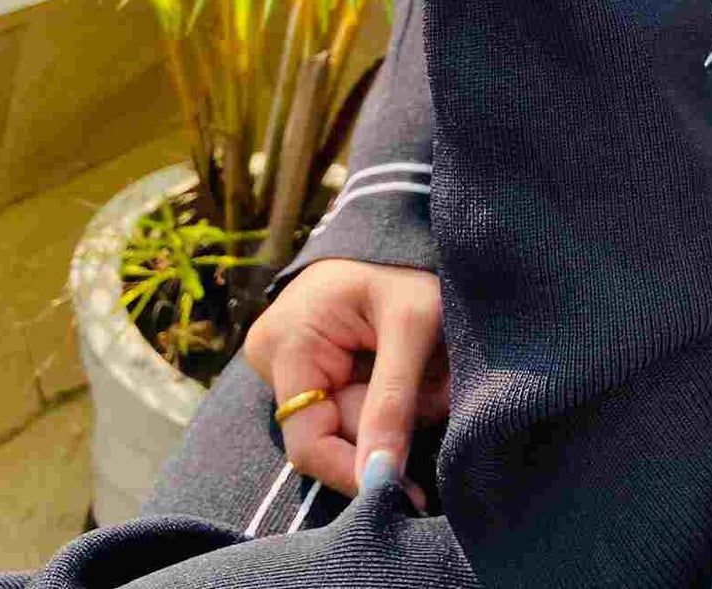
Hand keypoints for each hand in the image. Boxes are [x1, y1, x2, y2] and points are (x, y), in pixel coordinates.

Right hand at [243, 259, 448, 512]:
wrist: (398, 224)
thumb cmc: (405, 263)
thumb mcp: (412, 324)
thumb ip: (393, 402)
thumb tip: (380, 480)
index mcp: (287, 344)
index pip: (309, 444)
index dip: (356, 470)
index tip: (408, 487)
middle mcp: (273, 356)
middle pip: (334, 432)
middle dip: (389, 423)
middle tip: (439, 392)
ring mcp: (288, 360)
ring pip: (347, 420)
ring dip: (394, 409)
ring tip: (429, 367)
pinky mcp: (308, 362)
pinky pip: (348, 401)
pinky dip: (385, 395)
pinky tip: (410, 366)